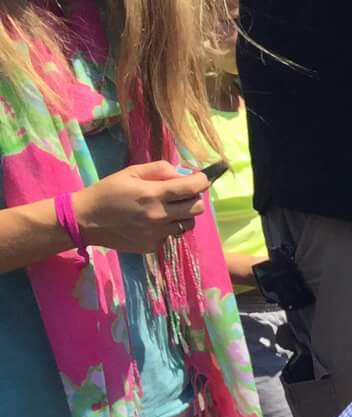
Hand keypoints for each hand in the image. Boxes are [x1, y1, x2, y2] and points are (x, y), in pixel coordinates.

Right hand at [73, 163, 210, 253]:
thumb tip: (182, 172)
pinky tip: (150, 223)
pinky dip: (167, 228)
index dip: (201, 181)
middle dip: (193, 198)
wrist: (85, 220)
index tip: (201, 178)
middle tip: (181, 194)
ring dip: (183, 215)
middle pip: (197, 208)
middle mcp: (159, 216)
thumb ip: (159, 170)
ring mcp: (157, 234)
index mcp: (153, 194)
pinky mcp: (153, 246)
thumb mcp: (130, 173)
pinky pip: (171, 235)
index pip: (192, 188)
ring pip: (188, 224)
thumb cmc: (107, 192)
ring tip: (165, 209)